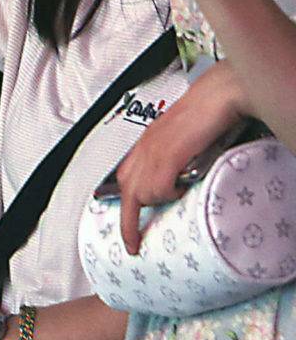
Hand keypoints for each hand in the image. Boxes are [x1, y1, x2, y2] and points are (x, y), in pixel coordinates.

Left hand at [113, 61, 247, 254]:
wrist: (216, 96)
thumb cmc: (206, 114)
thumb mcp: (182, 142)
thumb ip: (173, 160)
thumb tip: (178, 181)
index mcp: (145, 145)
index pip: (124, 180)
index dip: (123, 209)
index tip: (126, 234)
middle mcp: (143, 149)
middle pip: (127, 191)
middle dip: (129, 220)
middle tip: (135, 243)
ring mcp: (151, 152)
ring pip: (140, 193)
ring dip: (158, 200)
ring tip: (180, 190)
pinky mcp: (165, 156)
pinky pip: (157, 187)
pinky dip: (168, 192)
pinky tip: (184, 184)